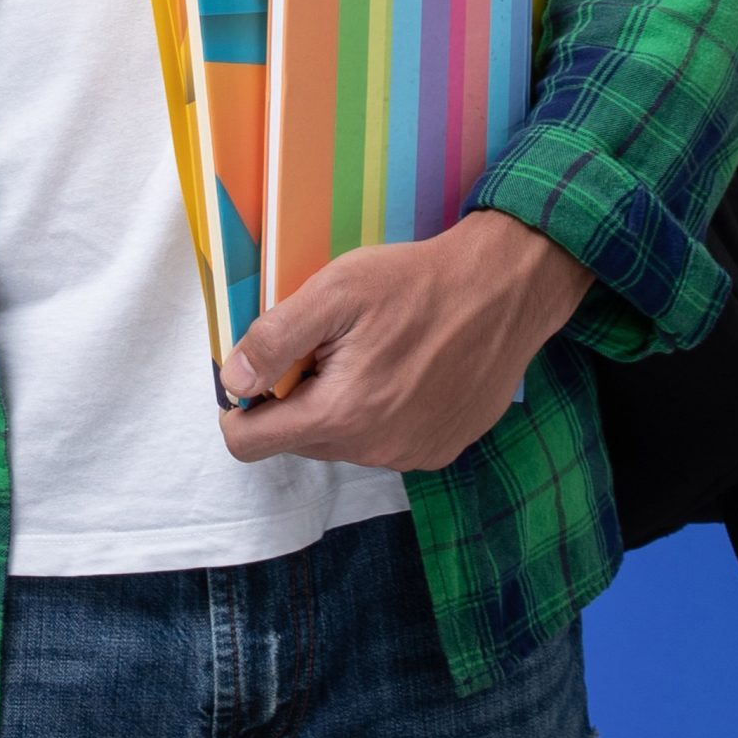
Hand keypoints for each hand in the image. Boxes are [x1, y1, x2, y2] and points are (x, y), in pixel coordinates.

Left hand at [216, 211, 593, 473]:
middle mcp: (374, 450)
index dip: (238, 407)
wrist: (505, 290)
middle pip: (298, 440)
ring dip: (339, 404)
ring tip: (368, 349)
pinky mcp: (441, 449)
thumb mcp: (334, 292)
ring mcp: (412, 455)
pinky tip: (403, 366)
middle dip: (296, 397)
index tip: (251, 372)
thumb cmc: (416, 282)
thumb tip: (232, 379)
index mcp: (339, 415)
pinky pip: (385, 441)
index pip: (252, 444)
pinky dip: (380, 411)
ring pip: (343, 441)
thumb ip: (275, 338)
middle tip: (324, 343)